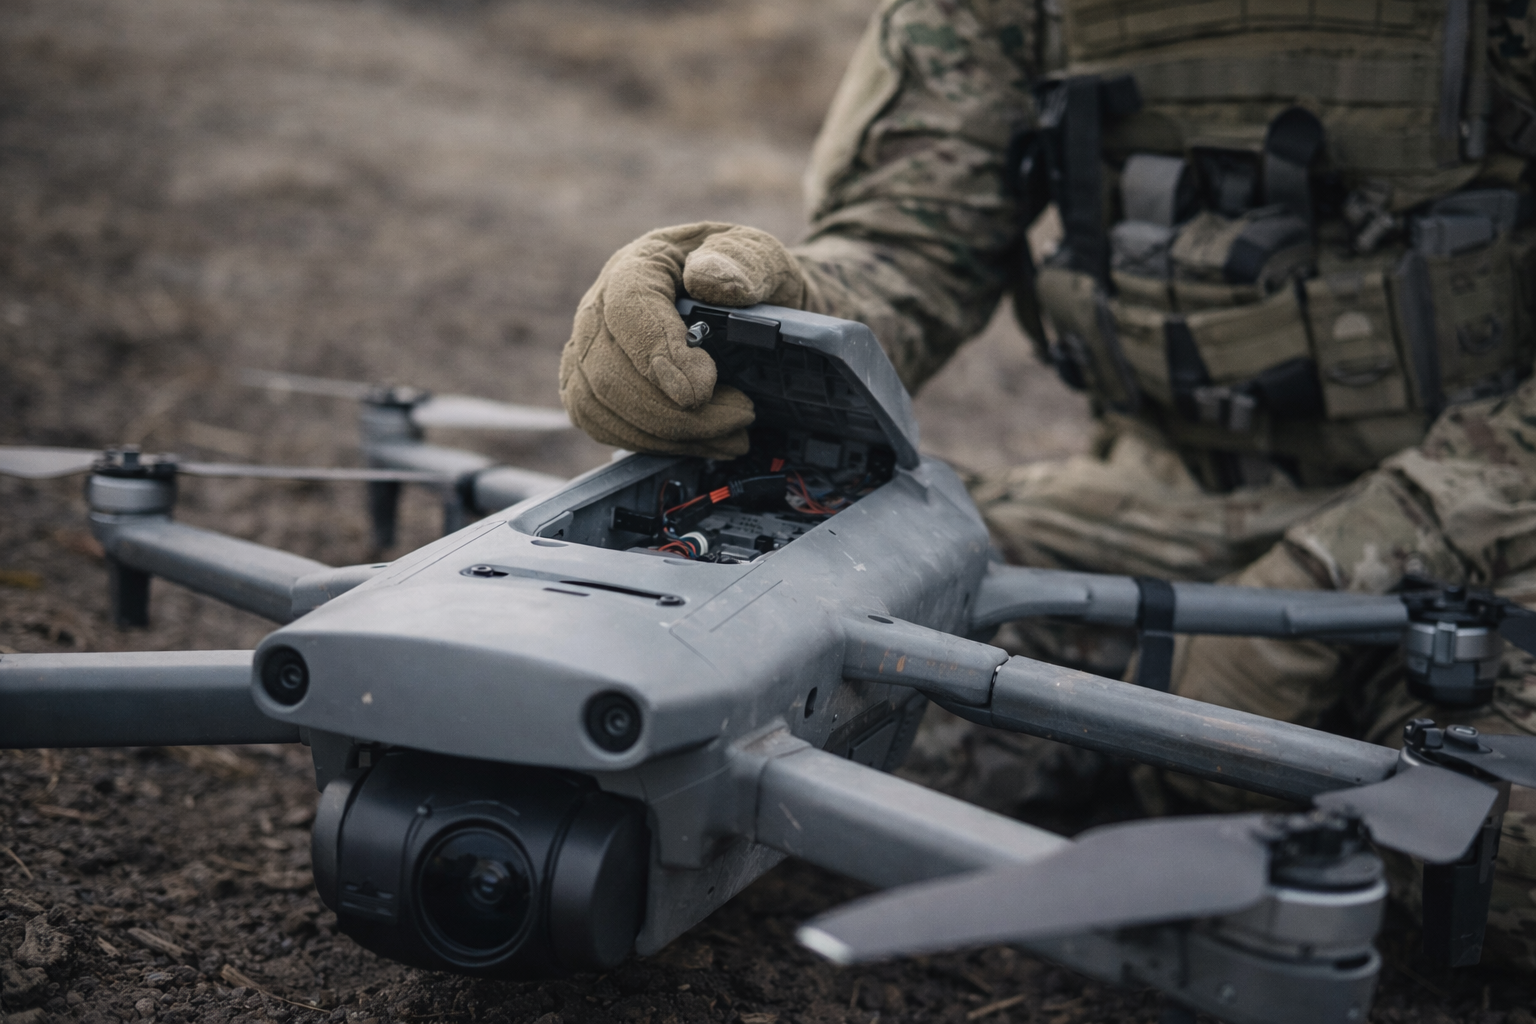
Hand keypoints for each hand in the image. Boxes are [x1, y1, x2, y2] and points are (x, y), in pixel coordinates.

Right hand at [559, 222, 812, 457]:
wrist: (748, 306)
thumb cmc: (748, 278)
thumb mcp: (761, 257)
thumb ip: (742, 261)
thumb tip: (707, 278)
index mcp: (641, 263)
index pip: (628, 305)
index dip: (657, 352)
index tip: (700, 391)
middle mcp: (601, 304)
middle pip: (608, 369)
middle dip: (674, 411)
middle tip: (740, 416)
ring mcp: (588, 347)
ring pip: (598, 404)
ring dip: (666, 435)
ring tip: (730, 436)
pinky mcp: (589, 385)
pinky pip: (600, 424)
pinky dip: (651, 444)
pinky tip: (700, 443)